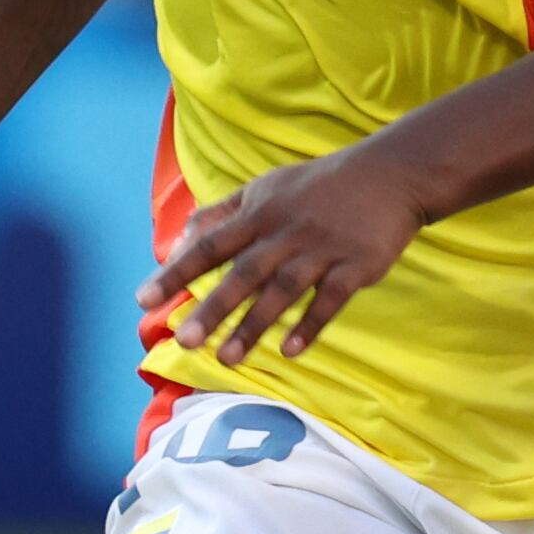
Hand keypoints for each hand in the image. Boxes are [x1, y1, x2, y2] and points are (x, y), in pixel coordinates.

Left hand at [140, 148, 426, 365]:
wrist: (390, 175)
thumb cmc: (318, 186)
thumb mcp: (264, 188)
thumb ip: (220, 214)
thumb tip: (180, 237)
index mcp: (259, 213)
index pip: (209, 245)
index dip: (176, 271)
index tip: (144, 299)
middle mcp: (285, 232)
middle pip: (243, 273)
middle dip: (213, 307)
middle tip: (184, 341)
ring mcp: (322, 249)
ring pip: (283, 290)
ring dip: (254, 325)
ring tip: (226, 357)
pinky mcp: (356, 265)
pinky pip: (330, 299)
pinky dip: (311, 324)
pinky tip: (290, 350)